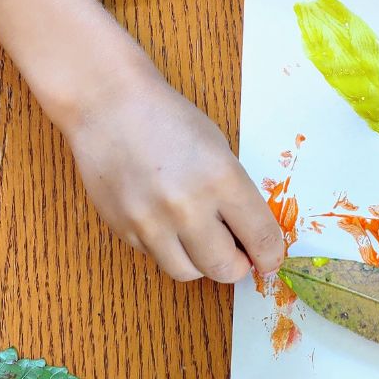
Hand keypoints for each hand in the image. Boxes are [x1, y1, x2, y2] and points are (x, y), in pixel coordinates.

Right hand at [59, 64, 284, 282]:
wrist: (108, 106)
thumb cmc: (169, 120)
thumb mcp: (219, 150)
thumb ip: (236, 194)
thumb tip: (250, 236)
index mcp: (222, 180)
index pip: (260, 238)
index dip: (270, 255)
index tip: (269, 258)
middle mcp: (188, 207)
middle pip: (225, 269)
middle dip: (237, 265)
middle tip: (236, 252)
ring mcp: (152, 223)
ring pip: (188, 273)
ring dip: (201, 262)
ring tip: (200, 238)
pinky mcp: (124, 230)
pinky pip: (156, 257)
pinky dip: (168, 248)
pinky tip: (166, 222)